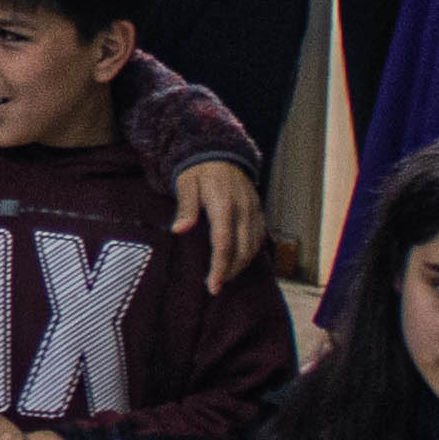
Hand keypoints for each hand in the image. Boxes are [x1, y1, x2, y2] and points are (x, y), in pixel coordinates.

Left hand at [173, 156, 262, 294]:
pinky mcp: (259, 210)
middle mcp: (243, 209)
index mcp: (224, 204)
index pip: (224, 243)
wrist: (220, 152)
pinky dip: (251, 253)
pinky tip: (239, 262)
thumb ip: (185, 207)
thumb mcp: (187, 184)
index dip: (220, 268)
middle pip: (242, 249)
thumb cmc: (198, 171)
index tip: (213, 286)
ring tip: (225, 278)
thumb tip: (178, 230)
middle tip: (215, 287)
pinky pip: (260, 237)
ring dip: (241, 265)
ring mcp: (254, 210)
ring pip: (253, 246)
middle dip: (230, 272)